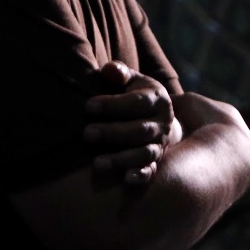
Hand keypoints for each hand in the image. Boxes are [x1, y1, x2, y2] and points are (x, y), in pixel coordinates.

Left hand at [83, 60, 182, 186]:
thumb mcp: (130, 79)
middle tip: (86, 134)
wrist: (158, 118)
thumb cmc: (133, 94)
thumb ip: (119, 73)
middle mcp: (163, 123)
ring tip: (97, 163)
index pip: (138, 102)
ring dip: (121, 159)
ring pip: (144, 153)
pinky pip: (151, 170)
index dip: (113, 105)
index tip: (88, 106)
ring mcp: (161, 144)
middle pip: (140, 130)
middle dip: (113, 133)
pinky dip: (140, 175)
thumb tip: (110, 70)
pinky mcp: (156, 161)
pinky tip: (125, 178)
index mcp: (157, 99)